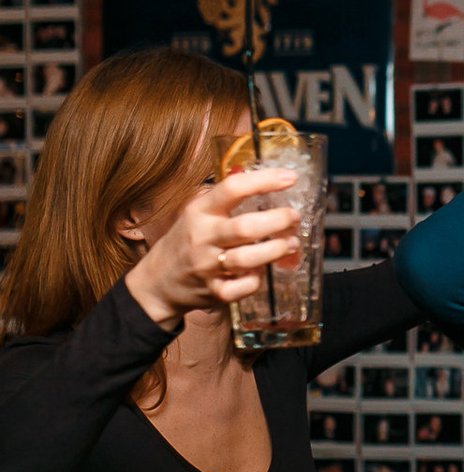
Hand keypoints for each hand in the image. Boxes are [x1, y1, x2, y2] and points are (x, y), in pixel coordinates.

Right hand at [125, 169, 300, 328]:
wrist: (158, 281)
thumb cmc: (188, 240)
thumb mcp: (198, 212)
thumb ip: (224, 198)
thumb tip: (264, 177)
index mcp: (200, 211)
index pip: (232, 188)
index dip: (265, 181)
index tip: (291, 177)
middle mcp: (202, 236)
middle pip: (245, 227)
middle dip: (277, 221)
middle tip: (294, 217)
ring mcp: (207, 266)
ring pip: (246, 259)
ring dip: (275, 250)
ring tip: (292, 244)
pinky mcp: (213, 291)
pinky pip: (241, 288)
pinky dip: (256, 281)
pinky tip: (262, 272)